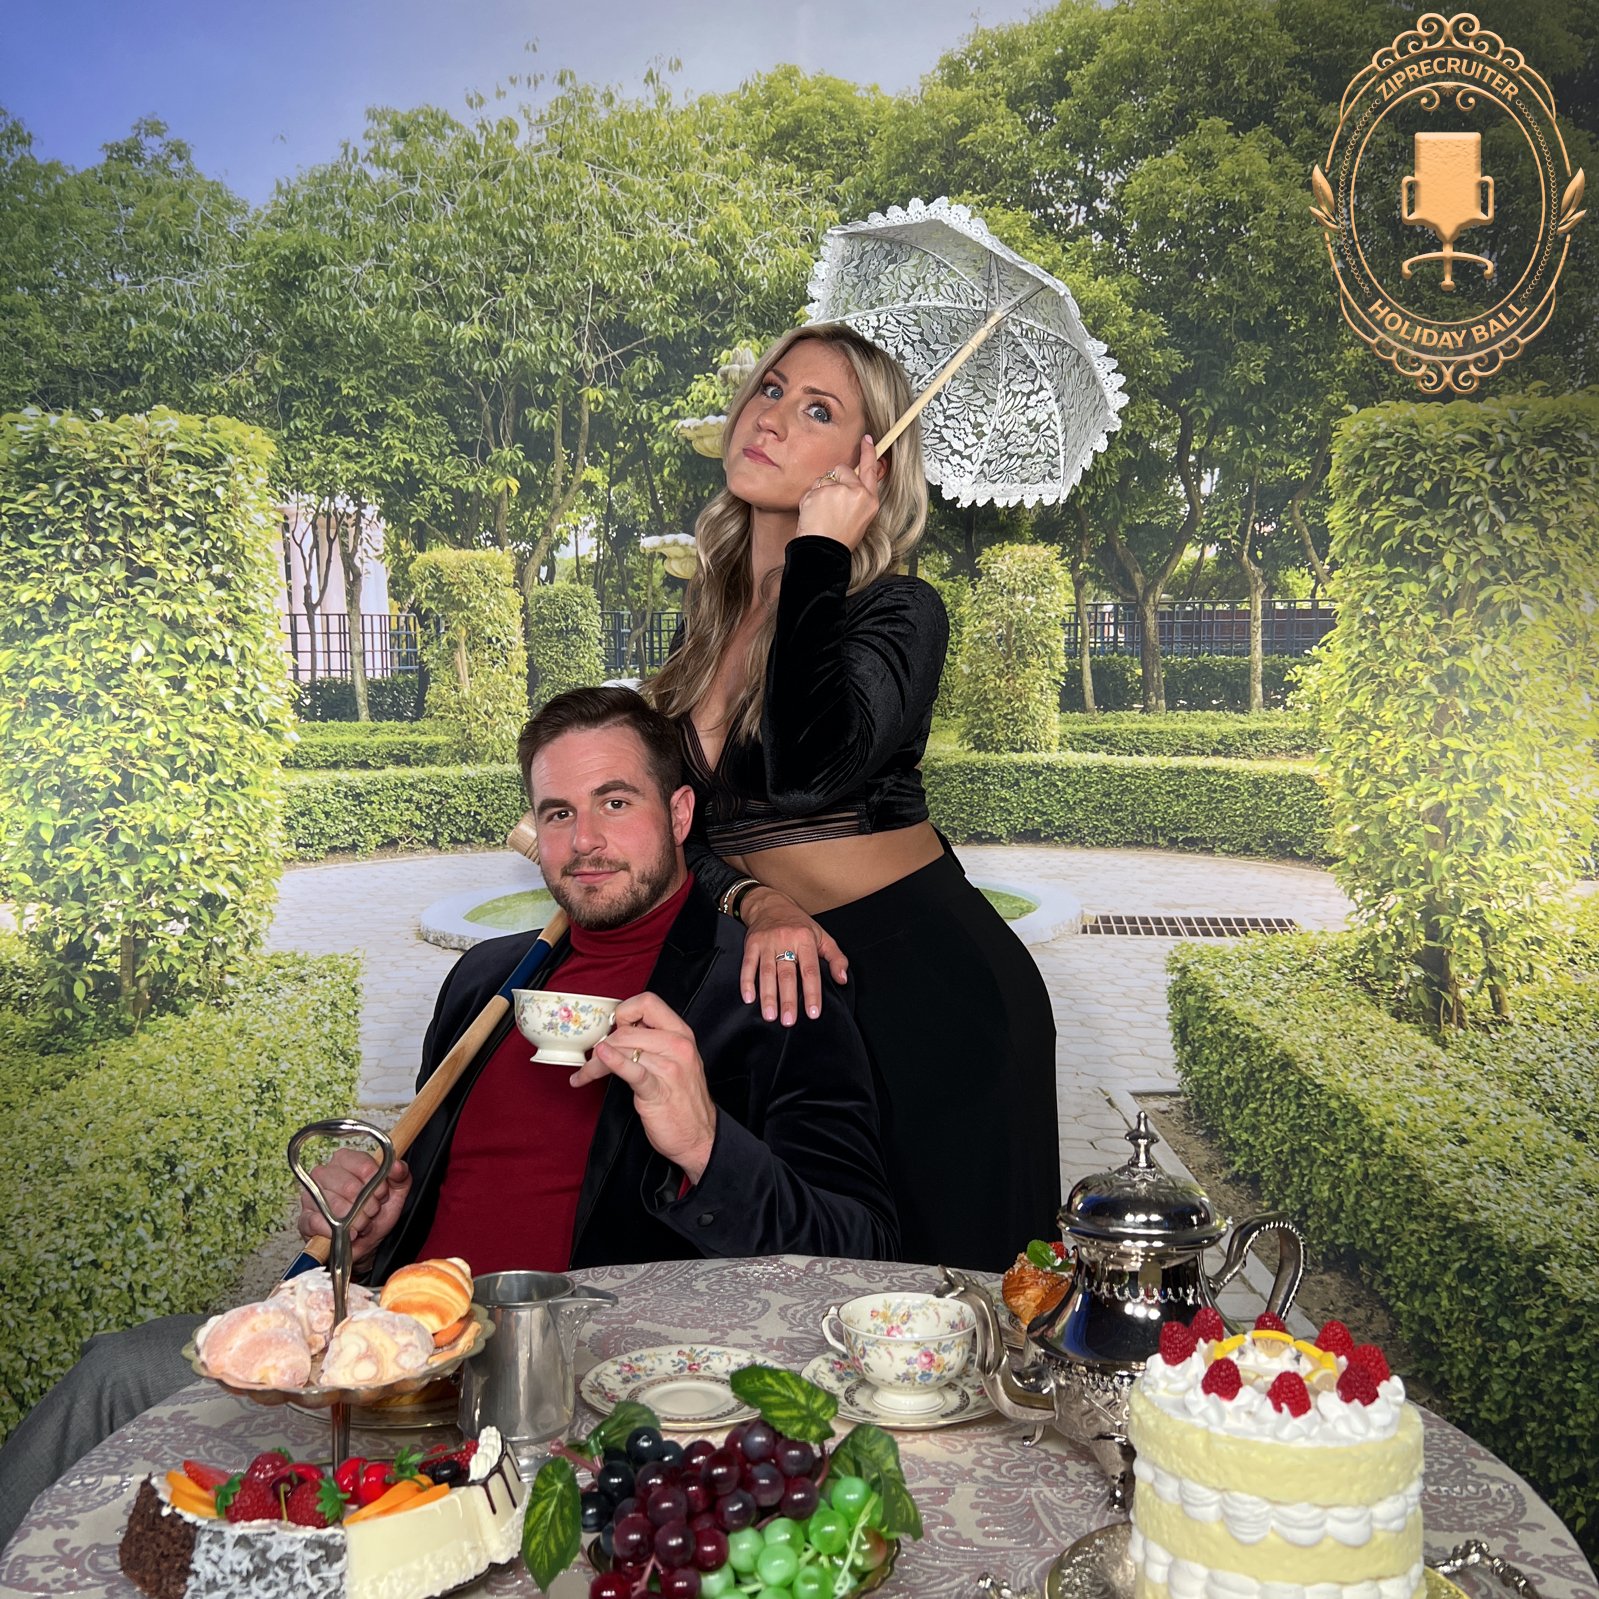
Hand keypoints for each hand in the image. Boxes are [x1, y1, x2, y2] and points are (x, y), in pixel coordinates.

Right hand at [296, 1147, 411, 1263]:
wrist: (366, 1242)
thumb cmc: (376, 1213)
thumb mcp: (395, 1191)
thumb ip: (400, 1174)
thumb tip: (397, 1166)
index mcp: (346, 1160)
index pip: (362, 1165)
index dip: (376, 1183)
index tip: (381, 1194)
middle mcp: (325, 1173)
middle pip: (348, 1186)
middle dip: (366, 1205)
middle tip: (371, 1212)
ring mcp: (311, 1196)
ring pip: (333, 1205)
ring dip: (354, 1220)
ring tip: (361, 1223)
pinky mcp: (305, 1218)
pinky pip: (317, 1222)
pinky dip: (335, 1231)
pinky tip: (347, 1233)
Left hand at [574, 992, 718, 1184]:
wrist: (700, 1137)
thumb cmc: (683, 1099)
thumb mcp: (675, 1059)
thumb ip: (653, 1040)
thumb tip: (620, 1029)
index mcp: (681, 1033)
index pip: (647, 1002)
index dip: (625, 1012)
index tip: (615, 1029)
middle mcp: (678, 1046)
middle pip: (627, 1029)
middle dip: (603, 1042)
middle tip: (592, 1059)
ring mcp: (670, 1068)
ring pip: (622, 1048)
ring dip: (596, 1063)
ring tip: (586, 1073)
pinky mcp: (658, 1091)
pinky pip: (633, 1070)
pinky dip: (613, 1062)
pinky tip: (601, 1058)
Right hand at [739, 886, 848, 1025]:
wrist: (771, 904)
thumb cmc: (799, 924)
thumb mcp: (822, 936)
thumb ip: (835, 958)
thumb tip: (841, 979)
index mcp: (805, 939)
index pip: (810, 970)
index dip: (812, 992)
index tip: (812, 1012)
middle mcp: (785, 940)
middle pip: (787, 974)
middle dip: (787, 999)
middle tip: (788, 1021)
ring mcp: (767, 942)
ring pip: (767, 972)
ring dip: (768, 995)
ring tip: (770, 1015)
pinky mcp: (751, 944)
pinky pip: (747, 965)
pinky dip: (747, 982)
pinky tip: (748, 998)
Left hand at [795, 434, 882, 550]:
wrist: (823, 550)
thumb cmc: (840, 539)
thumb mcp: (859, 518)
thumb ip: (856, 497)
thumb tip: (848, 481)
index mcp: (869, 500)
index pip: (871, 470)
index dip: (868, 453)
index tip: (867, 439)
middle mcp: (856, 492)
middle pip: (842, 469)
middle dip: (834, 480)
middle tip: (831, 503)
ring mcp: (838, 490)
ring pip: (825, 478)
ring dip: (821, 491)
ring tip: (822, 513)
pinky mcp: (821, 491)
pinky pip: (812, 488)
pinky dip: (810, 499)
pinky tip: (814, 514)